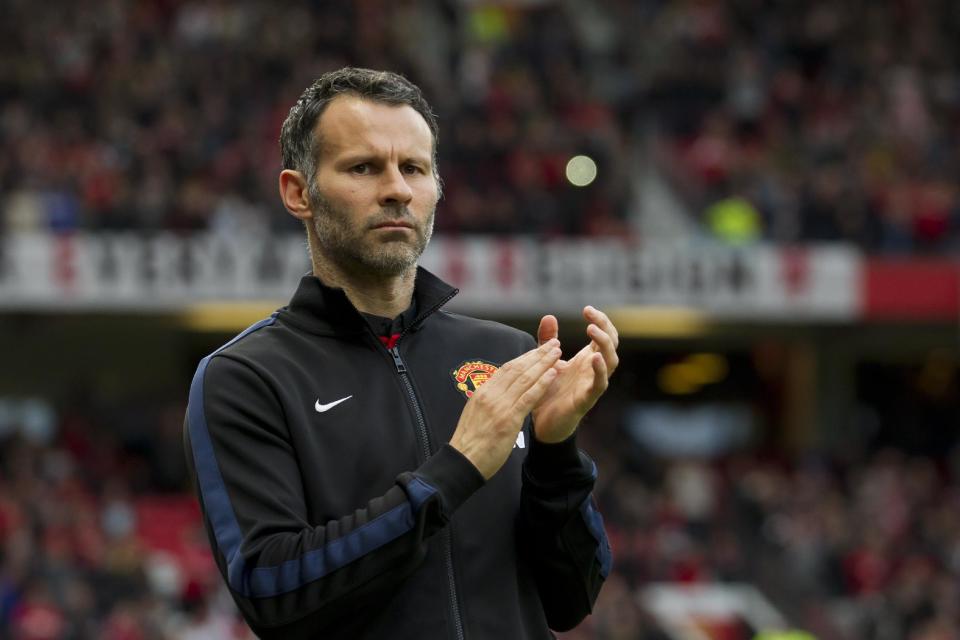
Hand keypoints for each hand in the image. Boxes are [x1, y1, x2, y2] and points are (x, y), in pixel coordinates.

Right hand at [450, 340, 561, 478]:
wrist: (463, 461)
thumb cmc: (470, 443)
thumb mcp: (475, 414)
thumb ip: (488, 401)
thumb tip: (498, 393)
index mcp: (483, 392)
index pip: (507, 368)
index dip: (525, 357)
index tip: (538, 349)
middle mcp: (491, 394)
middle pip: (518, 368)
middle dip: (537, 354)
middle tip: (553, 342)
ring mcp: (500, 405)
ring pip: (525, 378)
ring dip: (543, 363)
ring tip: (557, 352)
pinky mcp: (509, 419)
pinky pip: (528, 397)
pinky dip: (542, 383)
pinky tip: (553, 373)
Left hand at [532, 306, 618, 442]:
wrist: (541, 422)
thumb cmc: (549, 391)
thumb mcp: (546, 361)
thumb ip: (548, 340)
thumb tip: (550, 316)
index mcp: (587, 359)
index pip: (604, 335)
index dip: (600, 320)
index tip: (587, 309)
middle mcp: (593, 370)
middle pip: (611, 344)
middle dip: (605, 327)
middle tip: (591, 316)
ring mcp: (592, 384)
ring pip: (611, 362)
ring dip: (604, 344)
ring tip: (591, 330)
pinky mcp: (586, 399)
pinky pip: (599, 384)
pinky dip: (600, 371)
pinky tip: (594, 358)